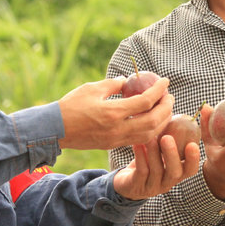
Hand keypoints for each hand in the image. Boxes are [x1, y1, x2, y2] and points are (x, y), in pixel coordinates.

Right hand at [57, 76, 172, 149]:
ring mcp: (116, 139)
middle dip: (165, 108)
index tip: (165, 81)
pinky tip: (153, 121)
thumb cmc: (70, 105)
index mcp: (112, 112)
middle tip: (169, 96)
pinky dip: (150, 131)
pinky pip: (138, 140)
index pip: (145, 102)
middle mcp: (117, 128)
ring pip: (148, 135)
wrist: (55, 130)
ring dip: (161, 121)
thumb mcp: (92, 88)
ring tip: (165, 108)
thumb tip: (128, 80)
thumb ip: (113, 84)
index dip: (158, 91)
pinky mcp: (113, 145)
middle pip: (153, 121)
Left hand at [113, 136, 200, 199]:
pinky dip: (140, 156)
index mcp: (177, 173)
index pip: (191, 169)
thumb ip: (169, 138)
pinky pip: (141, 172)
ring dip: (154, 152)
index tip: (192, 144)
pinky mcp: (137, 187)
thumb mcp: (160, 152)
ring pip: (156, 171)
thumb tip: (173, 113)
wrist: (127, 181)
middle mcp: (167, 183)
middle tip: (167, 138)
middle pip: (175, 172)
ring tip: (149, 137)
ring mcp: (152, 187)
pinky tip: (137, 144)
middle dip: (172, 154)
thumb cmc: (148, 161)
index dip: (193, 159)